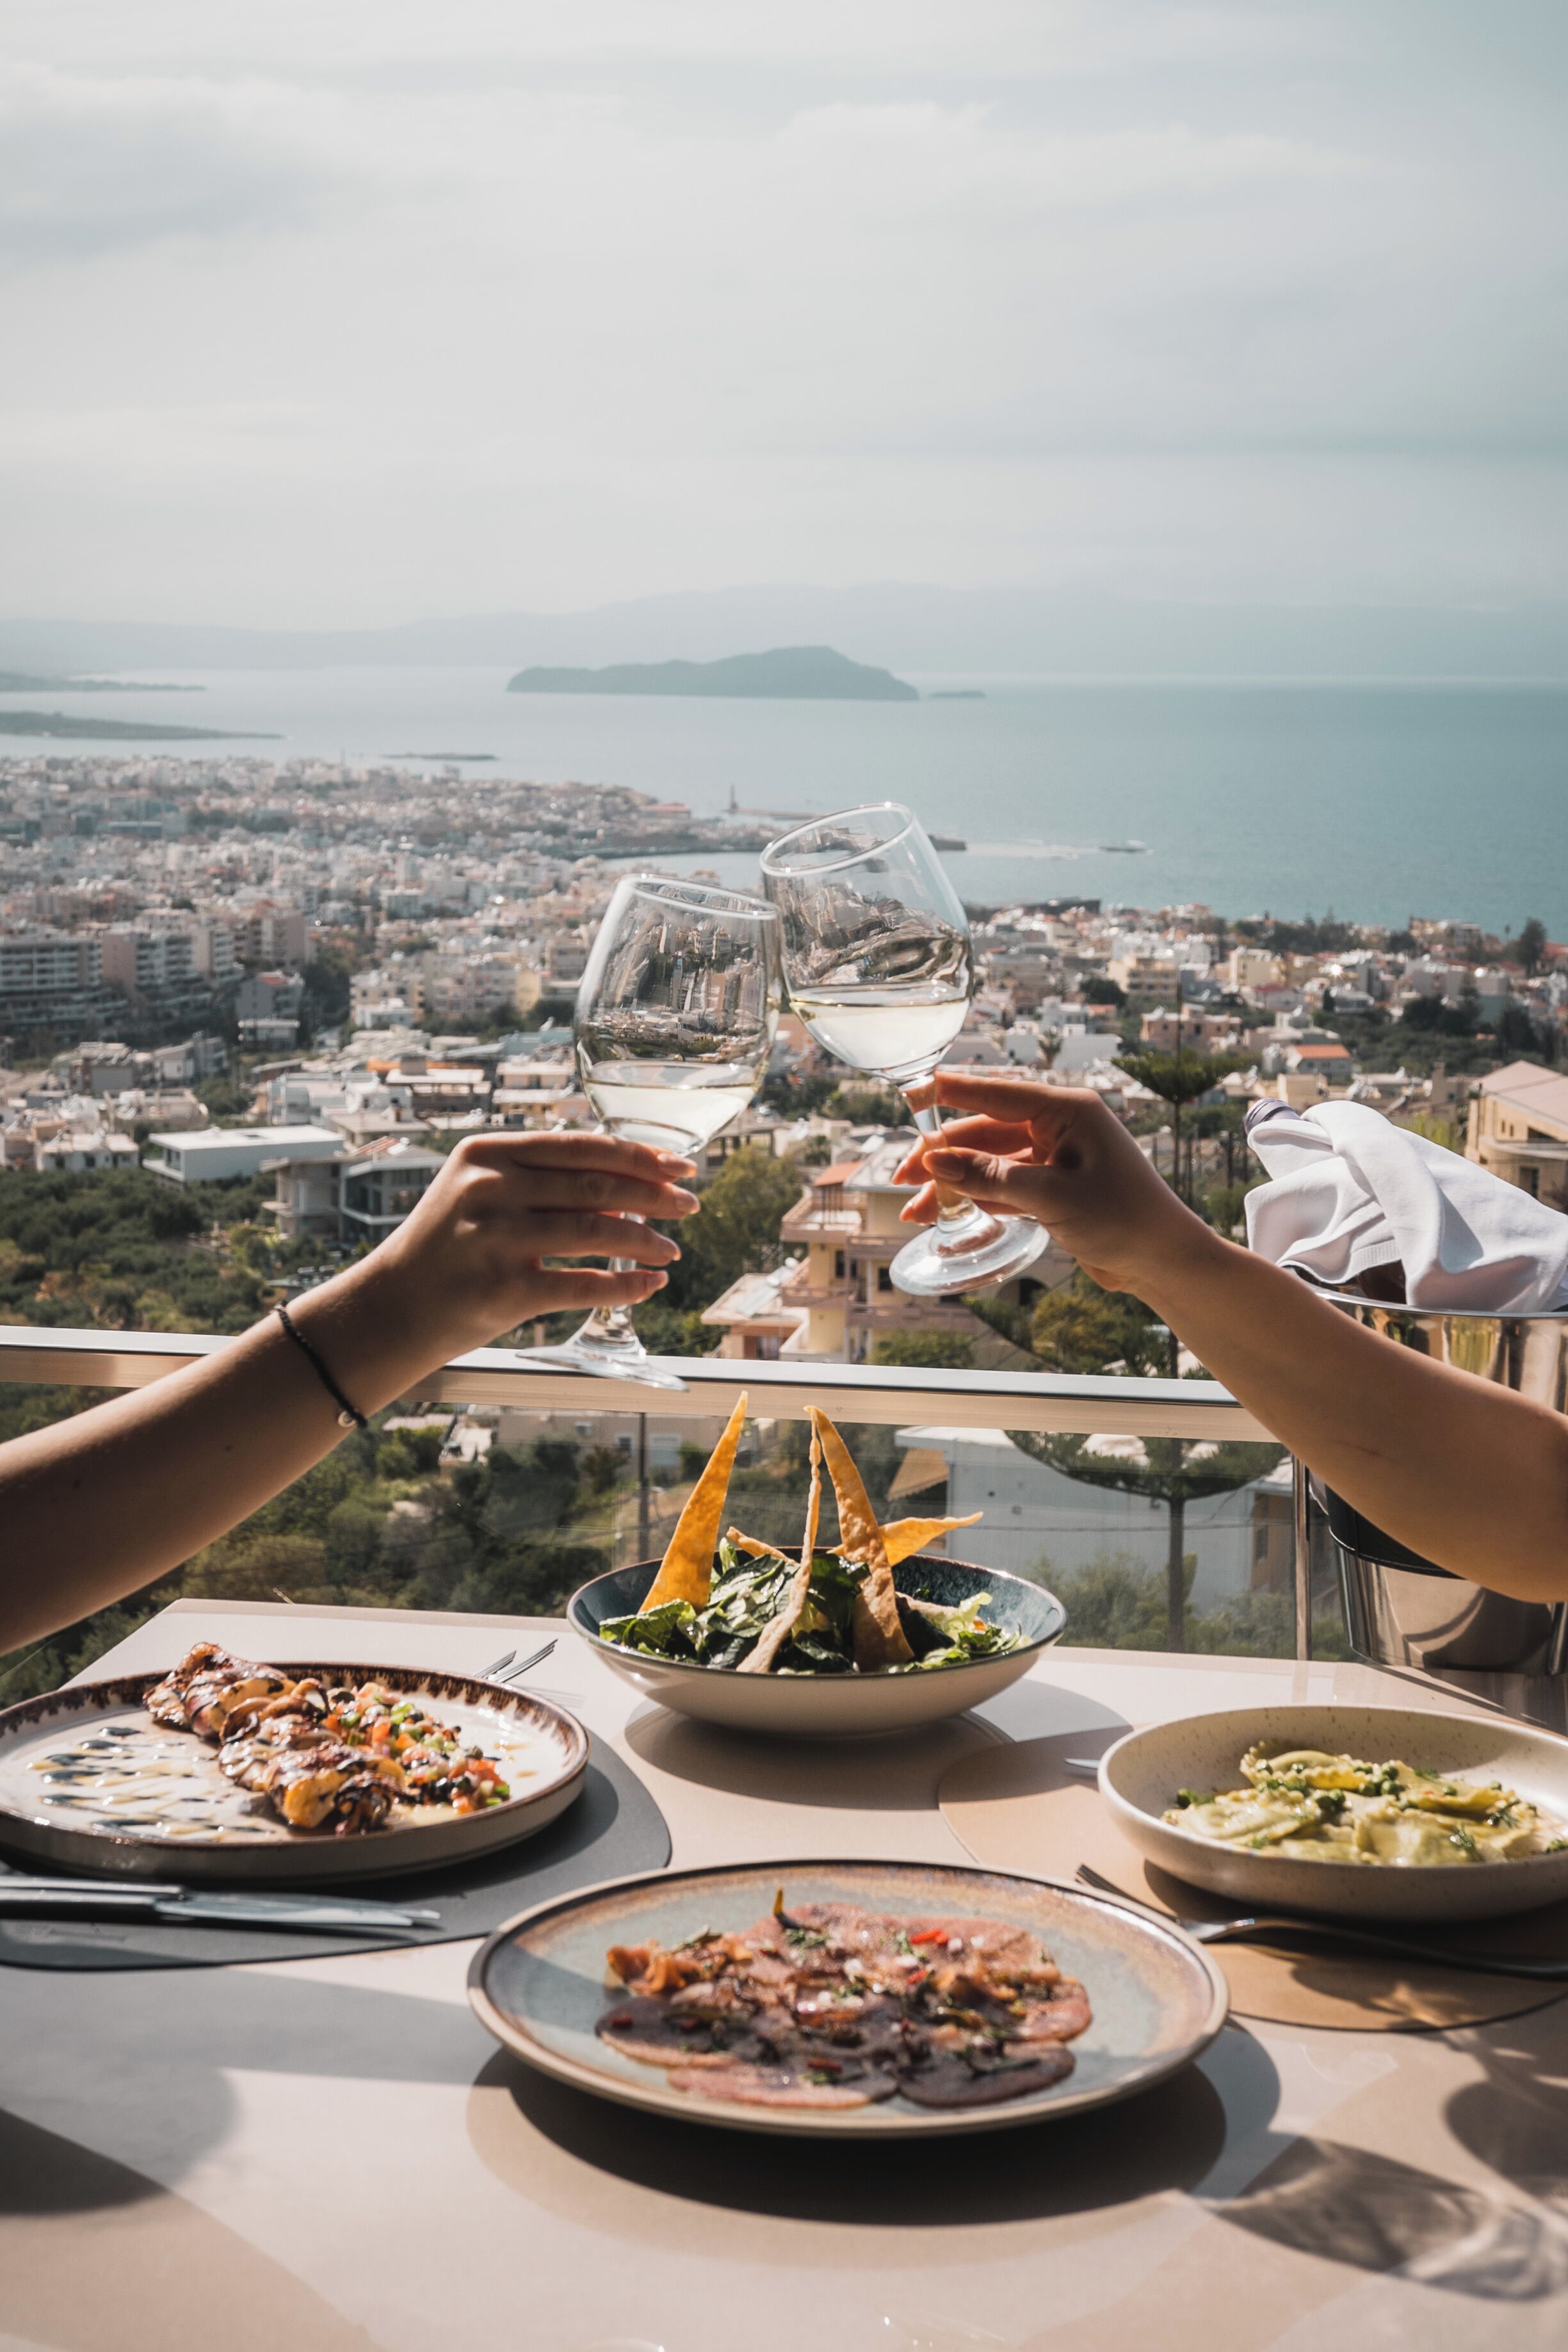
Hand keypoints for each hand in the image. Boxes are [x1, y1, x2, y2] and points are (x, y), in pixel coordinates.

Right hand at [323, 1131, 698, 1374]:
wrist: (388, 1308)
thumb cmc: (446, 1246)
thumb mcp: (479, 1193)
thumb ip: (541, 1181)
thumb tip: (628, 1187)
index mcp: (487, 1153)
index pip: (581, 1146)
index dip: (639, 1155)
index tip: (680, 1165)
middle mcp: (490, 1189)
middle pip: (596, 1184)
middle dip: (656, 1195)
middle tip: (691, 1205)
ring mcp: (495, 1239)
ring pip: (596, 1230)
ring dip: (645, 1240)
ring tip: (671, 1250)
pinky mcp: (503, 1290)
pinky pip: (582, 1285)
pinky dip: (625, 1285)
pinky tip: (650, 1285)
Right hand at [891, 1072, 1217, 1295]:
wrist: (1165, 1263)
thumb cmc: (1124, 1220)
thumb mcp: (1052, 1196)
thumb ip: (990, 1177)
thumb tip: (934, 1161)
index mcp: (1069, 1110)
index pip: (997, 1093)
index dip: (950, 1092)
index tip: (911, 1091)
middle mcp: (1059, 1127)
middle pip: (985, 1131)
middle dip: (941, 1154)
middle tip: (900, 1176)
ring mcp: (1054, 1158)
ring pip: (987, 1163)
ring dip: (951, 1183)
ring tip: (912, 1208)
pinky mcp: (1052, 1189)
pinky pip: (1000, 1186)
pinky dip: (972, 1198)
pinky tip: (940, 1211)